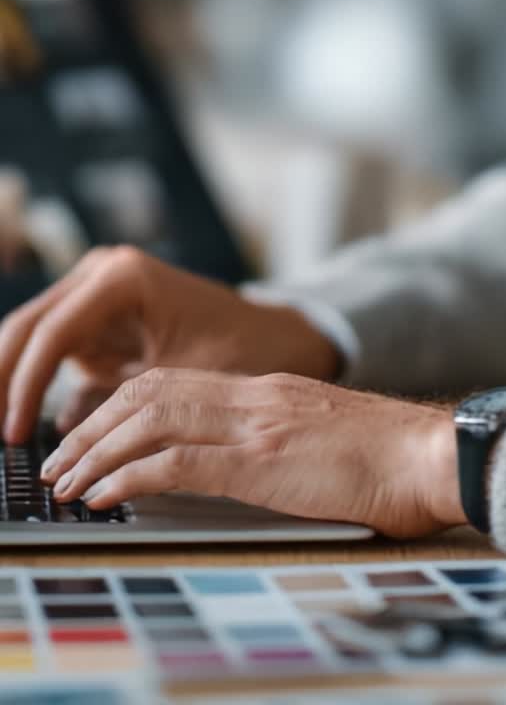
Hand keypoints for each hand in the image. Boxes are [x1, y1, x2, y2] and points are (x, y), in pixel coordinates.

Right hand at [0, 246, 339, 443]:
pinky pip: (53, 350)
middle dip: (3, 380)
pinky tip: (19, 423)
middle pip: (27, 327)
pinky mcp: (97, 317)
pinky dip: (35, 385)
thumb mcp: (179, 380)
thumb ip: (118, 402)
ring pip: (31, 336)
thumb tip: (64, 433)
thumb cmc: (240, 351)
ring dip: (12, 383)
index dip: (26, 387)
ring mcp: (96, 291)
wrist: (276, 337)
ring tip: (1, 431)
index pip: (53, 333)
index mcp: (123, 277)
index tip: (14, 435)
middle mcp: (102, 273)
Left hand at [41, 368, 466, 537]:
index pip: (174, 382)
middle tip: (61, 457)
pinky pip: (179, 462)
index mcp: (267, 389)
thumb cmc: (393, 456)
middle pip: (150, 392)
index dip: (121, 404)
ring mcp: (257, 424)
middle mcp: (254, 395)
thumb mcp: (324, 434)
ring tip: (67, 478)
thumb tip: (241, 460)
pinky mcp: (262, 462)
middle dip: (94, 423)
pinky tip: (105, 493)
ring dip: (99, 450)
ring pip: (152, 420)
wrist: (434, 454)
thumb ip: (279, 436)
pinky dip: (130, 476)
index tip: (91, 431)